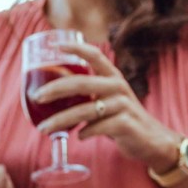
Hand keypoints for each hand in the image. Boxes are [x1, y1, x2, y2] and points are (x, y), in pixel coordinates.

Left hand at [31, 39, 182, 169]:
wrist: (151, 140)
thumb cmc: (122, 120)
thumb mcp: (108, 101)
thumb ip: (88, 96)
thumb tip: (52, 97)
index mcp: (113, 77)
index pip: (95, 55)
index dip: (76, 48)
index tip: (55, 47)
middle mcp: (118, 87)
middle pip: (82, 83)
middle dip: (56, 89)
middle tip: (36, 96)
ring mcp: (122, 105)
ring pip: (85, 110)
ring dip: (60, 120)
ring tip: (43, 128)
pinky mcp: (125, 124)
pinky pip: (97, 128)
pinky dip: (84, 133)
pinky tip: (79, 137)